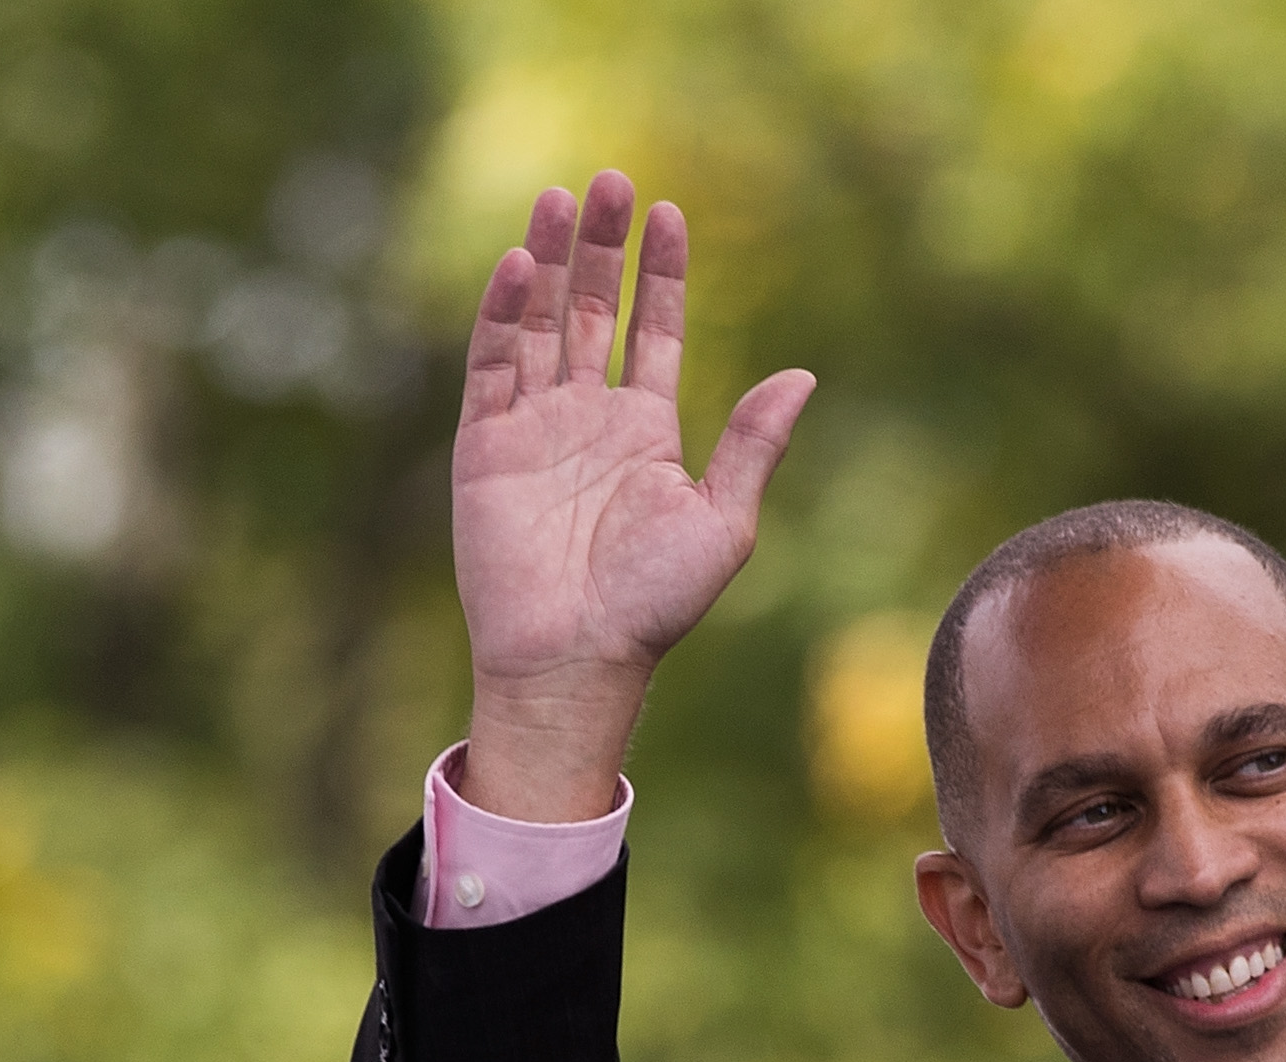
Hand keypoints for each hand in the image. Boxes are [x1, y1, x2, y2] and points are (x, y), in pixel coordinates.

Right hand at [453, 170, 813, 822]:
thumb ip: (753, 445)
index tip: (669, 212)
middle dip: (602, 246)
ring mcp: (533, 428)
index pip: (653, 329)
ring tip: (560, 197)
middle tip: (609, 180)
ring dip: (550, 260)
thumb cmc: (652, 604)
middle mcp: (587, 418)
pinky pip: (491, 364)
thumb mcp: (723, 522)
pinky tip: (521, 263)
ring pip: (538, 323)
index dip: (660, 272)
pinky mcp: (484, 445)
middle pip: (592, 309)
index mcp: (646, 431)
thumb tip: (801, 375)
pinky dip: (502, 313)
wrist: (577, 656)